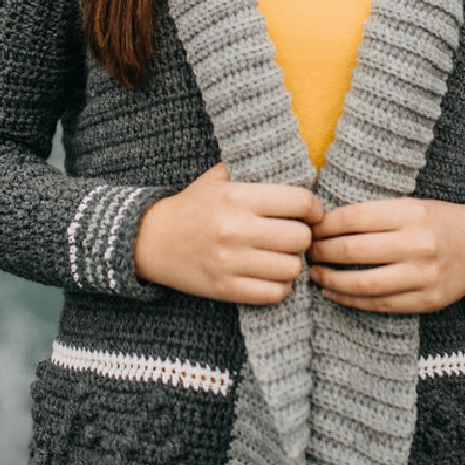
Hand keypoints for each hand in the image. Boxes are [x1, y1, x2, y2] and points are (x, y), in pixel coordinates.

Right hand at [134, 163, 323, 304]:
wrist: (150, 240)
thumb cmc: (191, 207)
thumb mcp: (218, 178)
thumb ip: (253, 171)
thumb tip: (297, 170)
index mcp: (238, 197)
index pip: (299, 202)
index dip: (314, 208)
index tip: (311, 213)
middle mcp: (236, 229)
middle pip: (301, 238)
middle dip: (303, 237)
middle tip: (294, 236)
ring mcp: (231, 262)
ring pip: (291, 268)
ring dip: (291, 263)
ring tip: (281, 256)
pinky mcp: (225, 288)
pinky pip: (275, 293)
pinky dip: (279, 286)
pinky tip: (270, 275)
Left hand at [307, 197, 464, 312]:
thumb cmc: (439, 220)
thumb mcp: (411, 205)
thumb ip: (374, 214)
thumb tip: (323, 223)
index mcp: (412, 213)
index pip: (355, 218)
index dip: (325, 225)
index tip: (310, 228)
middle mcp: (419, 244)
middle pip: (354, 251)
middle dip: (322, 253)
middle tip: (307, 252)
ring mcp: (425, 276)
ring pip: (364, 284)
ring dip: (332, 281)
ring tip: (316, 275)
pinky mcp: (428, 301)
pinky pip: (381, 305)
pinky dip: (352, 301)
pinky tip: (335, 294)